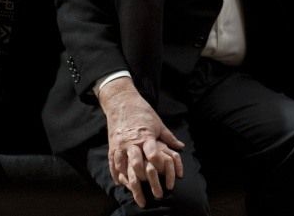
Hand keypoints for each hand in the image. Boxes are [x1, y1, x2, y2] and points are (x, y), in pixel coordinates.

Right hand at [97, 78, 183, 207]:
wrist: (122, 101)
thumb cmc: (142, 112)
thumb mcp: (158, 123)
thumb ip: (169, 137)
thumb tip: (181, 147)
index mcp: (145, 136)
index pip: (153, 154)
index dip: (158, 164)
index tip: (164, 173)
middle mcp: (132, 142)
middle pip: (136, 163)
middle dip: (143, 178)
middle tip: (151, 189)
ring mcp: (120, 144)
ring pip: (123, 166)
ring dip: (129, 180)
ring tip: (136, 190)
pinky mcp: (112, 145)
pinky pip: (113, 163)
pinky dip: (116, 174)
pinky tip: (121, 182)